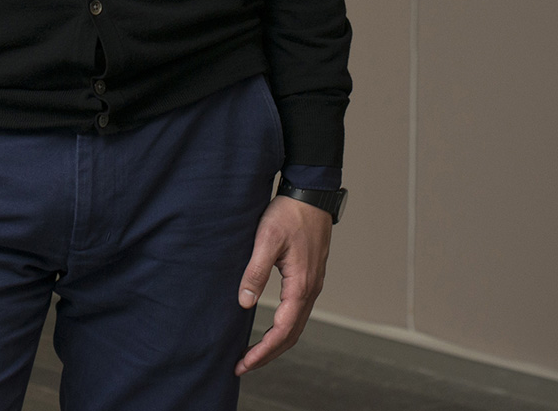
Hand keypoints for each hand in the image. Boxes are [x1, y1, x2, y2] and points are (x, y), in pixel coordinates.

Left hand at [234, 195, 332, 373]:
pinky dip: (284, 328)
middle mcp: (311, 288)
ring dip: (277, 343)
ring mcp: (313, 283)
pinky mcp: (310, 276)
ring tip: (255, 353)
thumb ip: (256, 271)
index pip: (282, 330)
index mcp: (300, 284)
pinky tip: (271, 327)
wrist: (311, 193)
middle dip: (268, 354)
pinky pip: (299, 312)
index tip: (244, 363)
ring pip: (297, 325)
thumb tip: (245, 302)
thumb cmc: (289, 213)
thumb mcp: (266, 239)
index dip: (263, 351)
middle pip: (292, 334)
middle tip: (244, 365)